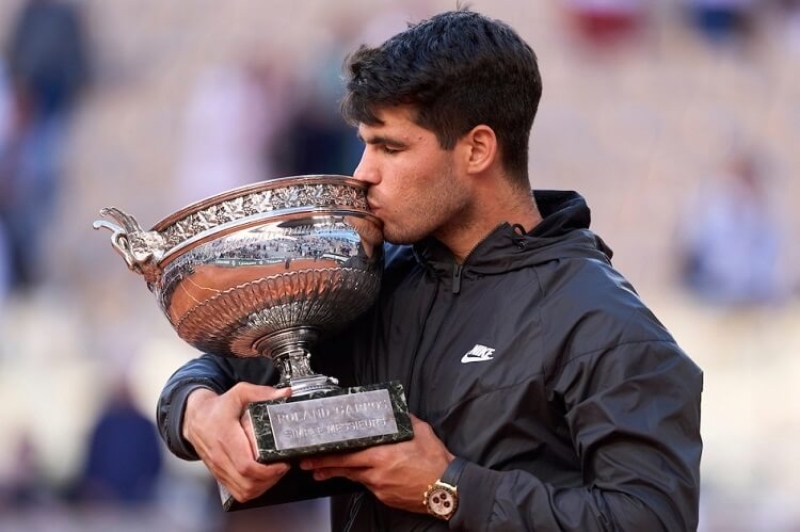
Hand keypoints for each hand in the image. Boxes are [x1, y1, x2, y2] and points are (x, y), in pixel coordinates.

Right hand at [183, 382, 291, 501]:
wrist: (195, 419)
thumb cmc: (217, 408)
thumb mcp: (238, 394)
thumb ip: (262, 393)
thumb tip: (284, 394)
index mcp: (226, 437)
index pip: (246, 465)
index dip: (267, 470)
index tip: (282, 463)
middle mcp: (221, 457)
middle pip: (247, 483)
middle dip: (270, 479)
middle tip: (282, 467)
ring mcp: (219, 469)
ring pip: (243, 491)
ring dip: (263, 487)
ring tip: (275, 474)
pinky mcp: (219, 475)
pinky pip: (237, 492)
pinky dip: (252, 491)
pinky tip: (262, 480)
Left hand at [299, 415, 453, 512]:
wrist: (448, 488)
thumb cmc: (436, 461)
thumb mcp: (420, 432)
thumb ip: (402, 420)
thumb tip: (393, 410)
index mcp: (383, 454)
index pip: (347, 452)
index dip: (329, 451)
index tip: (316, 447)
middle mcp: (377, 472)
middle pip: (343, 466)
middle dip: (322, 463)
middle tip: (307, 461)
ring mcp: (380, 487)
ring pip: (353, 477)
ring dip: (335, 473)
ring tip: (319, 472)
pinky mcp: (384, 496)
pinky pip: (367, 485)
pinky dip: (360, 478)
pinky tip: (355, 475)